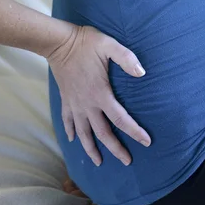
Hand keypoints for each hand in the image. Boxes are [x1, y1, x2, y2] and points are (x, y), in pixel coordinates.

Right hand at [47, 25, 150, 166]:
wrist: (58, 42)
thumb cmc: (86, 43)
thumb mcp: (110, 45)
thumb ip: (127, 58)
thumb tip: (142, 73)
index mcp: (101, 94)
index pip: (121, 119)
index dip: (134, 132)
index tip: (146, 142)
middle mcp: (87, 104)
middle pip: (102, 133)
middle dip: (116, 149)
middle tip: (127, 161)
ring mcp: (74, 104)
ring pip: (83, 133)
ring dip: (90, 149)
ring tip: (98, 162)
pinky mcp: (65, 100)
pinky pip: (67, 121)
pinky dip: (70, 132)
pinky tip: (73, 141)